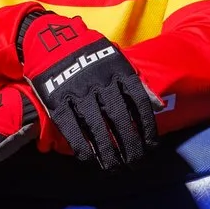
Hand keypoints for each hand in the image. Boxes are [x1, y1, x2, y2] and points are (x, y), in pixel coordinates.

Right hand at [17, 11, 160, 169]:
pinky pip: (71, 127)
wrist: (51, 39)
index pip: (139, 102)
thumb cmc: (90, 53)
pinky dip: (81, 145)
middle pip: (120, 119)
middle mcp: (101, 82)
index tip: (151, 146)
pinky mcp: (57, 100)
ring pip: (97, 127)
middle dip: (130, 145)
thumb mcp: (117, 60)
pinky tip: (89, 159)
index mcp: (118, 71)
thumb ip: (138, 83)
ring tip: (115, 168)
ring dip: (108, 151)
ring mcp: (78, 92)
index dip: (146, 127)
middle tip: (135, 163)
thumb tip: (159, 106)